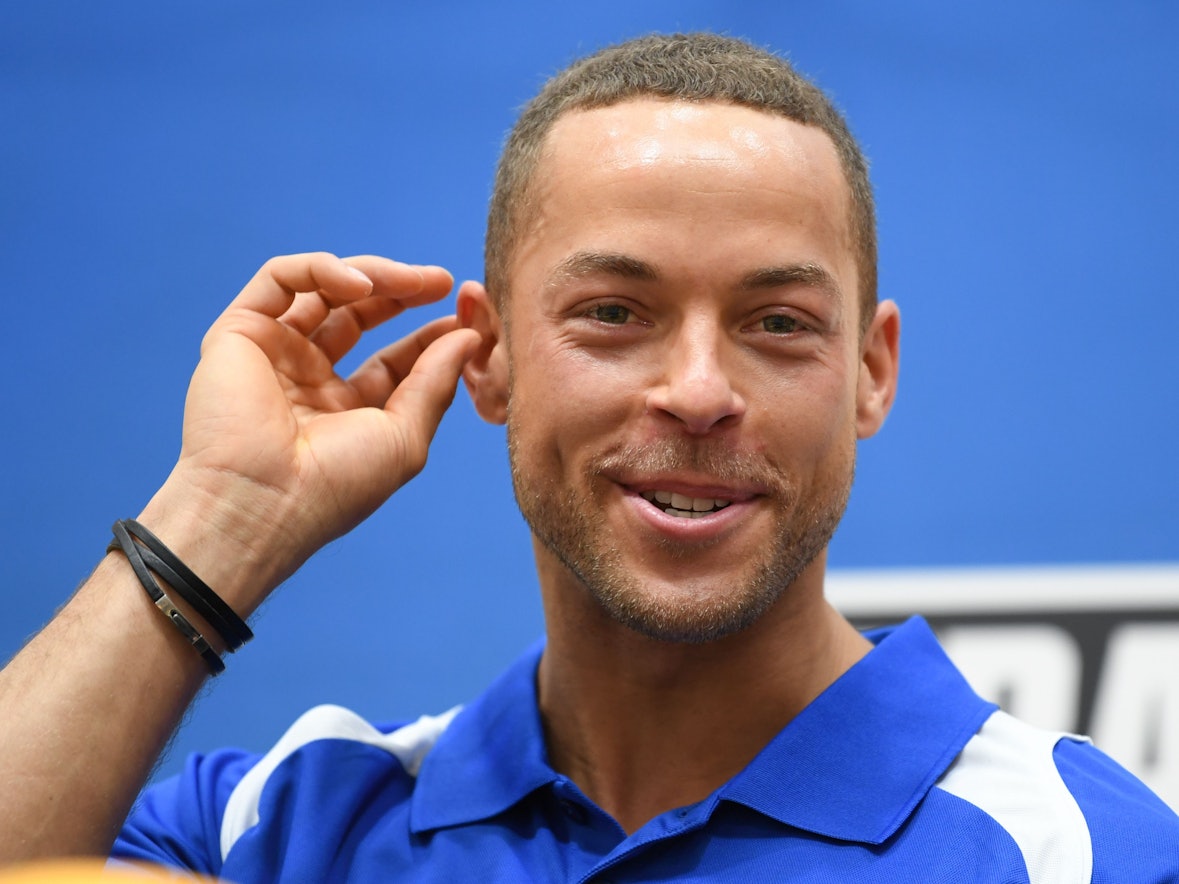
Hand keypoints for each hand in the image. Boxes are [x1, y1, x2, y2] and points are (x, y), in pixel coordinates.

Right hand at [159, 252, 479, 600]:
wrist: (265, 500)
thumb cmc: (337, 484)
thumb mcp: (405, 434)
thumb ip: (436, 381)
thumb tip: (470, 336)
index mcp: (344, 411)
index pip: (391, 358)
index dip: (429, 334)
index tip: (466, 317)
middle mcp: (306, 379)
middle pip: (359, 315)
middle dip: (403, 292)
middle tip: (442, 280)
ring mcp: (272, 353)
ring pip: (324, 289)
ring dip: (374, 275)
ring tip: (413, 280)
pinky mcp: (238, 332)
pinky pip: (281, 279)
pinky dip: (323, 269)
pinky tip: (360, 284)